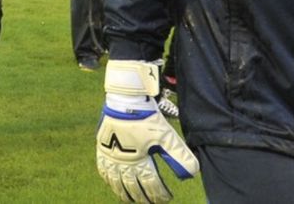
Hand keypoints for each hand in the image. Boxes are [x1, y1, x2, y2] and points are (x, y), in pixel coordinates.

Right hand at [96, 60, 198, 202]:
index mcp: (140, 161)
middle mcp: (123, 162)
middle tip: (151, 202)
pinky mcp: (102, 148)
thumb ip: (179, 156)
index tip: (166, 198)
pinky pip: (103, 170)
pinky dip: (109, 180)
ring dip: (125, 193)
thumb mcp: (167, 137)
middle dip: (144, 197)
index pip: (151, 185)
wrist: (124, 100)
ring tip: (131, 200)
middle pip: (133, 187)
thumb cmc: (146, 117)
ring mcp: (111, 157)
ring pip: (117, 182)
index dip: (159, 194)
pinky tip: (112, 183)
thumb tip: (192, 173)